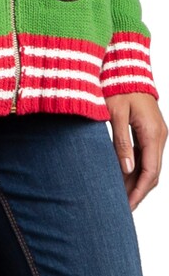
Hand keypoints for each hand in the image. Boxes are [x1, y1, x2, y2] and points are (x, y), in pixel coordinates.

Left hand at [105, 92, 167, 210]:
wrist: (127, 67)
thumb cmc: (118, 86)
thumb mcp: (115, 113)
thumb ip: (121, 142)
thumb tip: (128, 171)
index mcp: (153, 133)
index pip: (150, 172)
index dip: (139, 192)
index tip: (127, 207)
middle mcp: (159, 136)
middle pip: (152, 173)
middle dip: (138, 191)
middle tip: (121, 208)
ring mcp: (157, 134)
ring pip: (150, 165)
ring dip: (137, 181)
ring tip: (120, 196)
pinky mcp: (151, 131)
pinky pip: (147, 155)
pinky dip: (137, 168)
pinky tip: (123, 176)